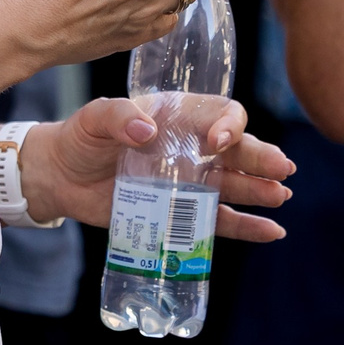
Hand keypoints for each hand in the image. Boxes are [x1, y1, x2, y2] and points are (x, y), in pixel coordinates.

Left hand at [20, 97, 293, 241]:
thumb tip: (145, 131)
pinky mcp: (180, 211)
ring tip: (280, 196)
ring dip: (259, 190)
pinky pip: (219, 220)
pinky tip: (271, 230)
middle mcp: (190, 147)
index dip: (226, 125)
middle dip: (259, 158)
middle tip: (282, 168)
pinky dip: (246, 225)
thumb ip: (117, 116)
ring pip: (233, 184)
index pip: (216, 113)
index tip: (218, 142)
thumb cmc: (80, 138)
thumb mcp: (93, 118)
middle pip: (235, 149)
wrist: (61, 176)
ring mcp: (188, 181)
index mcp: (175, 117)